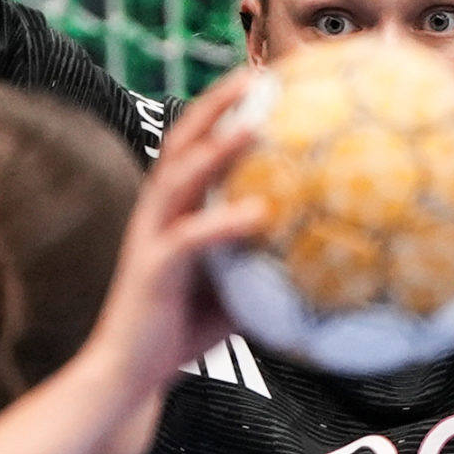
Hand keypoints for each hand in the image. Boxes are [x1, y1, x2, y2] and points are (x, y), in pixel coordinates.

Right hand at [80, 71, 263, 390]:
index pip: (193, 144)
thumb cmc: (183, 330)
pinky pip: (190, 238)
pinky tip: (260, 213)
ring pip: (180, 177)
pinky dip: (224, 221)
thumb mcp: (234, 287)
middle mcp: (156, 212)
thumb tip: (325, 253)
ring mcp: (150, 237)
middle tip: (253, 77)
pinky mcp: (152, 269)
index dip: (220, 109)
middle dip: (214, 105)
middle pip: (181, 141)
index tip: (259, 79)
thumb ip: (265, 261)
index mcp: (172, 210)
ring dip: (217, 148)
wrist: (129, 376)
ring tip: (254, 125)